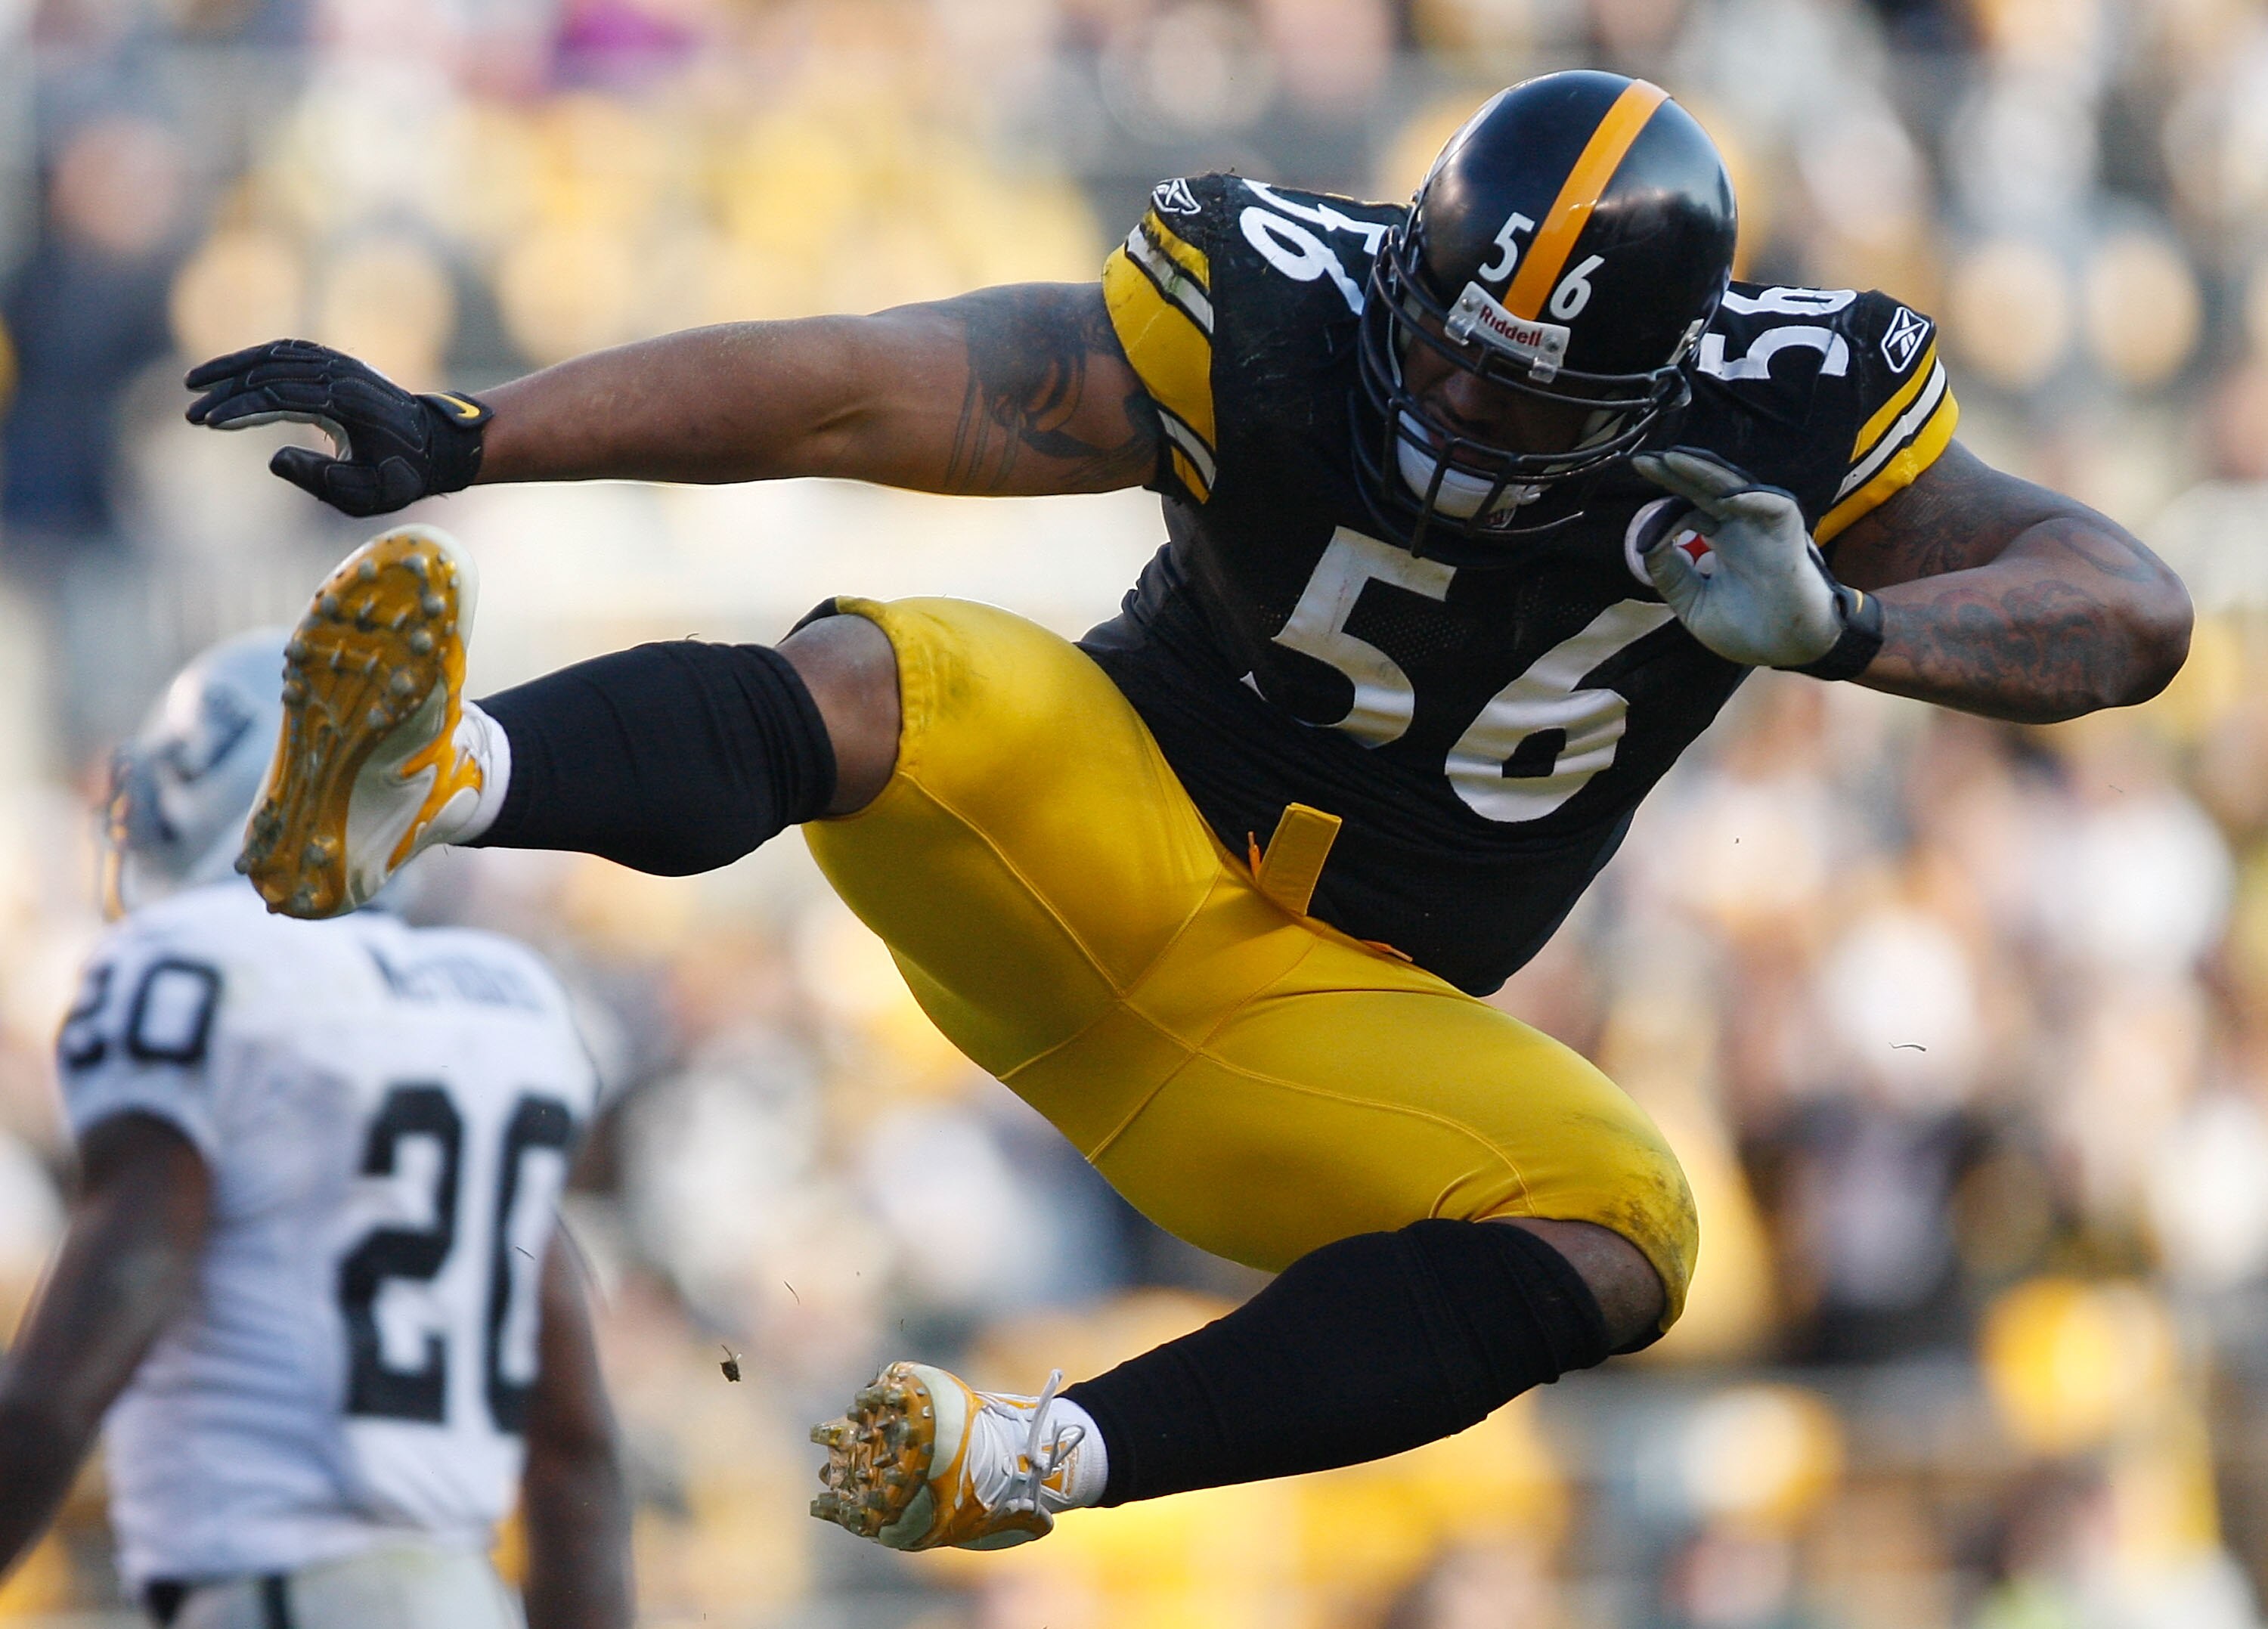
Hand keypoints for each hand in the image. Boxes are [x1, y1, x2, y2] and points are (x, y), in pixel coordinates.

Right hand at [184, 340, 490, 517]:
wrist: (437, 446)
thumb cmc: (401, 476)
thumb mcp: (366, 493)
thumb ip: (320, 480)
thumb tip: (273, 458)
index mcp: (346, 404)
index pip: (279, 396)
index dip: (240, 409)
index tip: (209, 423)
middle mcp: (342, 376)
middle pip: (270, 372)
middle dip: (227, 392)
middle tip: (193, 414)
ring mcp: (341, 365)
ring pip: (276, 355)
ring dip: (234, 367)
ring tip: (196, 384)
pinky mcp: (338, 364)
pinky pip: (290, 352)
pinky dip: (257, 358)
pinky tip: (232, 372)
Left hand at [1631, 446, 1844, 668]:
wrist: (1789, 651)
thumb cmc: (1749, 630)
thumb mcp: (1693, 603)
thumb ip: (1669, 574)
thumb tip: (1646, 543)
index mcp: (1722, 538)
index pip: (1689, 508)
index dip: (1662, 510)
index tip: (1641, 531)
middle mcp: (1742, 526)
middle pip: (1706, 488)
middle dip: (1676, 471)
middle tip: (1642, 460)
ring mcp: (1765, 527)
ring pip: (1735, 487)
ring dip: (1705, 472)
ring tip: (1672, 459)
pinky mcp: (1790, 536)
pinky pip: (1775, 507)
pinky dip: (1752, 499)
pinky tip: (1726, 497)